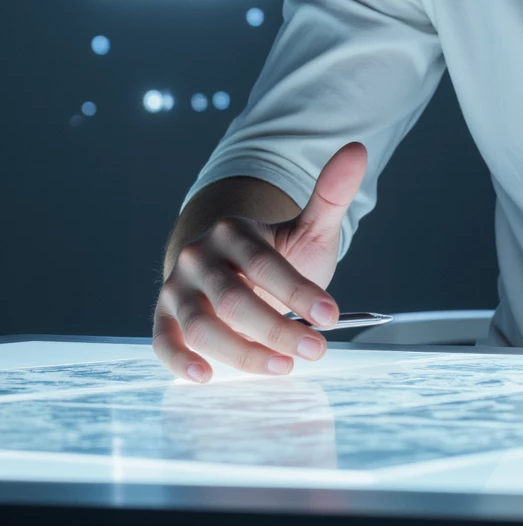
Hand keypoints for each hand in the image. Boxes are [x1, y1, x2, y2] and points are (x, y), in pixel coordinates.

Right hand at [153, 142, 367, 382]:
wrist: (231, 270)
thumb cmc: (275, 257)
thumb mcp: (307, 228)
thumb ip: (330, 196)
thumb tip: (357, 149)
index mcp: (235, 232)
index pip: (268, 265)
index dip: (300, 292)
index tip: (332, 316)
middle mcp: (200, 256)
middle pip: (235, 299)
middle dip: (278, 329)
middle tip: (315, 350)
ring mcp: (178, 287)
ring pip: (202, 325)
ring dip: (242, 353)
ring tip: (282, 368)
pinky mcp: (164, 316)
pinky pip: (163, 341)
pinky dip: (179, 361)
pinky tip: (205, 376)